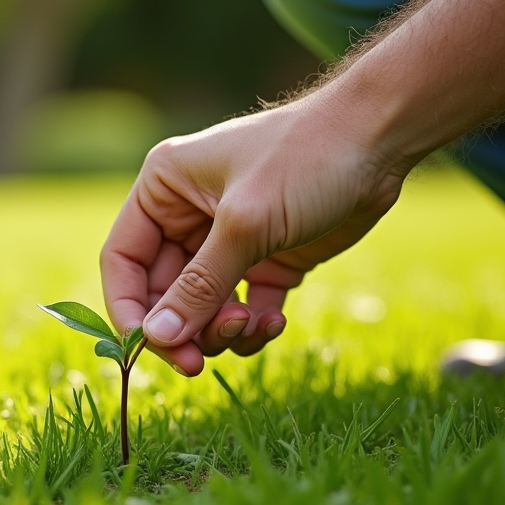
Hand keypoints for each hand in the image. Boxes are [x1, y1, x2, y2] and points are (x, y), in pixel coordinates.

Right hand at [100, 93, 406, 375]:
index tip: (146, 350)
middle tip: (199, 364)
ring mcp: (228, 240)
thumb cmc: (306, 159)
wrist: (381, 140)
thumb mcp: (245, 224)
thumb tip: (156, 339)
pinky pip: (242, 310)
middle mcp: (187, 214)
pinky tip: (275, 323)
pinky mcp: (266, 260)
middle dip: (182, 328)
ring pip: (202, 308)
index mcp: (164, 188)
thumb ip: (198, 286)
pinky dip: (252, 327)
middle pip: (161, 293)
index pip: (123, 260)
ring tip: (250, 327)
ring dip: (219, 331)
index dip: (129, 309)